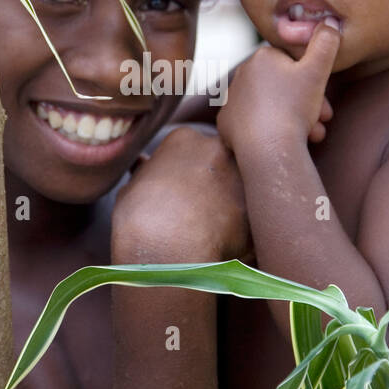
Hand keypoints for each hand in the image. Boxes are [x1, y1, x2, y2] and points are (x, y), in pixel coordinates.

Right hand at [111, 126, 249, 263]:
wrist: (163, 245)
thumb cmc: (138, 218)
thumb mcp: (130, 189)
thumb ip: (144, 173)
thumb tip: (141, 165)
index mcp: (184, 138)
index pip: (197, 151)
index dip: (192, 177)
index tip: (184, 197)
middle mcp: (218, 147)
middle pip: (224, 164)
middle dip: (218, 185)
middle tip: (202, 214)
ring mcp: (240, 173)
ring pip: (243, 189)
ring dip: (234, 208)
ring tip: (213, 234)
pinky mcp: (257, 204)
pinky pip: (255, 220)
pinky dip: (246, 235)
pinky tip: (227, 249)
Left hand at [216, 22, 337, 152]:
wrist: (267, 146)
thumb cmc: (293, 107)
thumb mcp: (317, 70)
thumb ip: (326, 43)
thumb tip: (331, 21)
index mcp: (262, 57)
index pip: (293, 65)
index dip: (312, 83)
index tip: (325, 100)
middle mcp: (242, 73)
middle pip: (283, 88)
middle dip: (307, 104)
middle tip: (323, 121)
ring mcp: (231, 99)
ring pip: (271, 107)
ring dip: (293, 119)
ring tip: (310, 136)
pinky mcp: (226, 122)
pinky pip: (252, 123)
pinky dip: (268, 130)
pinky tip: (281, 140)